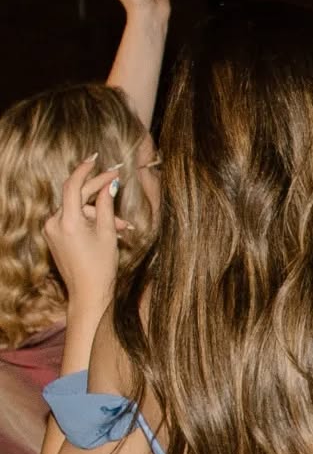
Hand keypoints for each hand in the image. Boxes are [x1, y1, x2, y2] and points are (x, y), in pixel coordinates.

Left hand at [44, 156, 121, 307]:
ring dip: (98, 214)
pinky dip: (88, 222)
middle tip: (116, 182)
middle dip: (99, 194)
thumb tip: (110, 185)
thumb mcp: (108, 234)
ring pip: (77, 210)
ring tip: (121, 228)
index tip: (96, 160)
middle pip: (77, 197)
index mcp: (68, 221)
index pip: (73, 186)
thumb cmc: (101, 267)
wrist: (88, 293)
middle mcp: (54, 222)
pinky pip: (72, 220)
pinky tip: (105, 230)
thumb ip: (108, 207)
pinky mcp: (53, 236)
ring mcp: (51, 230)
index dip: (86, 171)